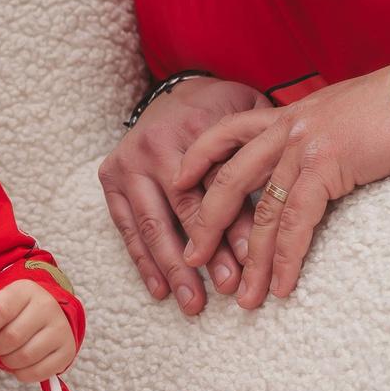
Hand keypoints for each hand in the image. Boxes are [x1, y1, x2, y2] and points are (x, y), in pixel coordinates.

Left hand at [0, 280, 77, 383]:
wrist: (48, 315)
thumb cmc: (14, 310)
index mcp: (25, 290)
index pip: (1, 310)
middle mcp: (47, 307)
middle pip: (12, 337)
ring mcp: (60, 329)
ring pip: (25, 356)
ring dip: (7, 362)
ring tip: (6, 354)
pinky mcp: (66, 351)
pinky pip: (38, 372)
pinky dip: (22, 374)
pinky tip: (19, 365)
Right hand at [98, 75, 268, 313]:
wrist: (176, 88)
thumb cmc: (219, 109)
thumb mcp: (247, 117)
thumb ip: (260, 156)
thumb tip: (279, 216)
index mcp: (194, 126)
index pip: (217, 184)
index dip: (236, 225)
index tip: (253, 260)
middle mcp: (155, 143)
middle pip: (183, 208)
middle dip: (206, 254)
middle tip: (227, 287)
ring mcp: (128, 162)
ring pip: (152, 223)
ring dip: (173, 267)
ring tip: (193, 302)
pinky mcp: (110, 177)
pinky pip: (127, 227)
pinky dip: (143, 261)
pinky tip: (161, 290)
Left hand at [172, 61, 389, 307]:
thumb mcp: (346, 115)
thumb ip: (322, 136)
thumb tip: (321, 159)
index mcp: (291, 112)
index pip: (228, 132)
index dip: (198, 157)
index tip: (177, 182)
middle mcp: (289, 126)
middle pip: (230, 178)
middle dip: (207, 222)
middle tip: (190, 258)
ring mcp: (304, 145)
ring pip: (264, 212)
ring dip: (253, 261)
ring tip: (245, 297)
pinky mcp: (326, 165)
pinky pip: (297, 222)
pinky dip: (288, 259)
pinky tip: (283, 286)